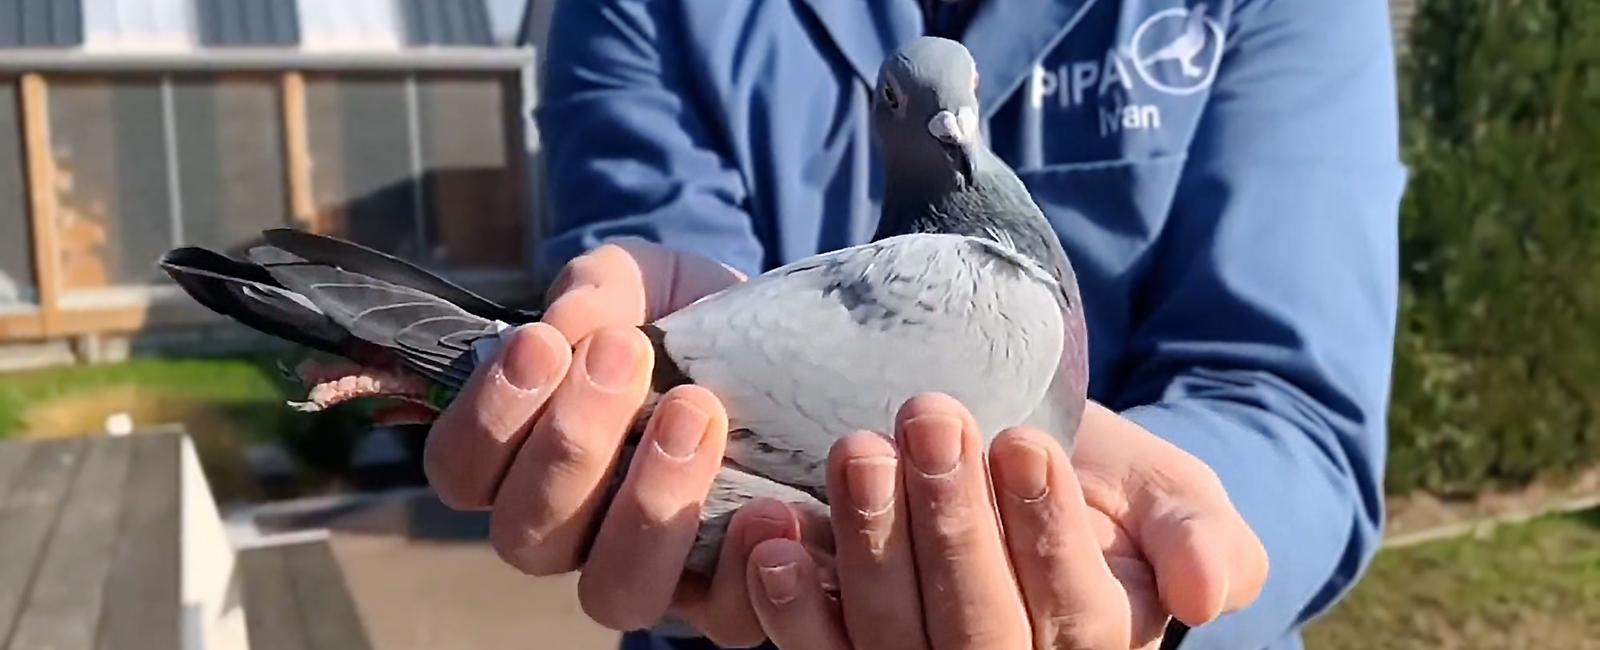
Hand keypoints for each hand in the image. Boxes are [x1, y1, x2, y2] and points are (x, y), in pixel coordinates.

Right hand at [424, 240, 811, 641]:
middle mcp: (563, 530)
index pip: (460, 468)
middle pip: (526, 534)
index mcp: (516, 462)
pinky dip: (738, 562)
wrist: (781, 343)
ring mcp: (638, 570)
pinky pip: (716, 613)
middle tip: (625, 355)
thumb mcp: (639, 281)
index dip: (489, 416)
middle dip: (571, 443)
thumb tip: (570, 324)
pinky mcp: (717, 595)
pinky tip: (765, 499)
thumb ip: (597, 289)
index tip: (542, 343)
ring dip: (647, 502)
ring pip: (612, 589)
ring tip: (695, 411)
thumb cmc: (681, 318)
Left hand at [744, 395, 1268, 648]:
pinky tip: (774, 544)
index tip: (1026, 442)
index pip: (1075, 611)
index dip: (1048, 531)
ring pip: (891, 639)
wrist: (1010, 464)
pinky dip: (791, 606)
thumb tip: (1205, 594)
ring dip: (871, 546)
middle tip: (932, 419)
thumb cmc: (1101, 483)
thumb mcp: (1171, 494)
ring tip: (858, 451)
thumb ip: (1200, 537)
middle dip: (953, 522)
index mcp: (1092, 644)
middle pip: (979, 629)